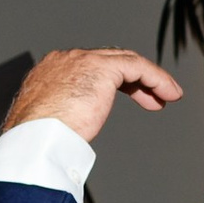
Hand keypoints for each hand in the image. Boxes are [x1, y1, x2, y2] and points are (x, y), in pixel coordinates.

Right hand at [3, 47, 181, 147]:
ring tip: (168, 95)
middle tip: (152, 98)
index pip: (90, 68)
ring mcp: (82, 60)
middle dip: (135, 80)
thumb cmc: (37, 142)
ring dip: (151, 79)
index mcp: (51, 72)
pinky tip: (168, 94)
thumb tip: (73, 128)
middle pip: (110, 61)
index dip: (115, 82)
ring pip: (127, 61)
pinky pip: (138, 67)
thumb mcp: (49, 123)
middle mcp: (66, 59)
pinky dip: (156, 79)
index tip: (130, 97)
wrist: (35, 140)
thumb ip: (63, 115)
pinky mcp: (101, 68)